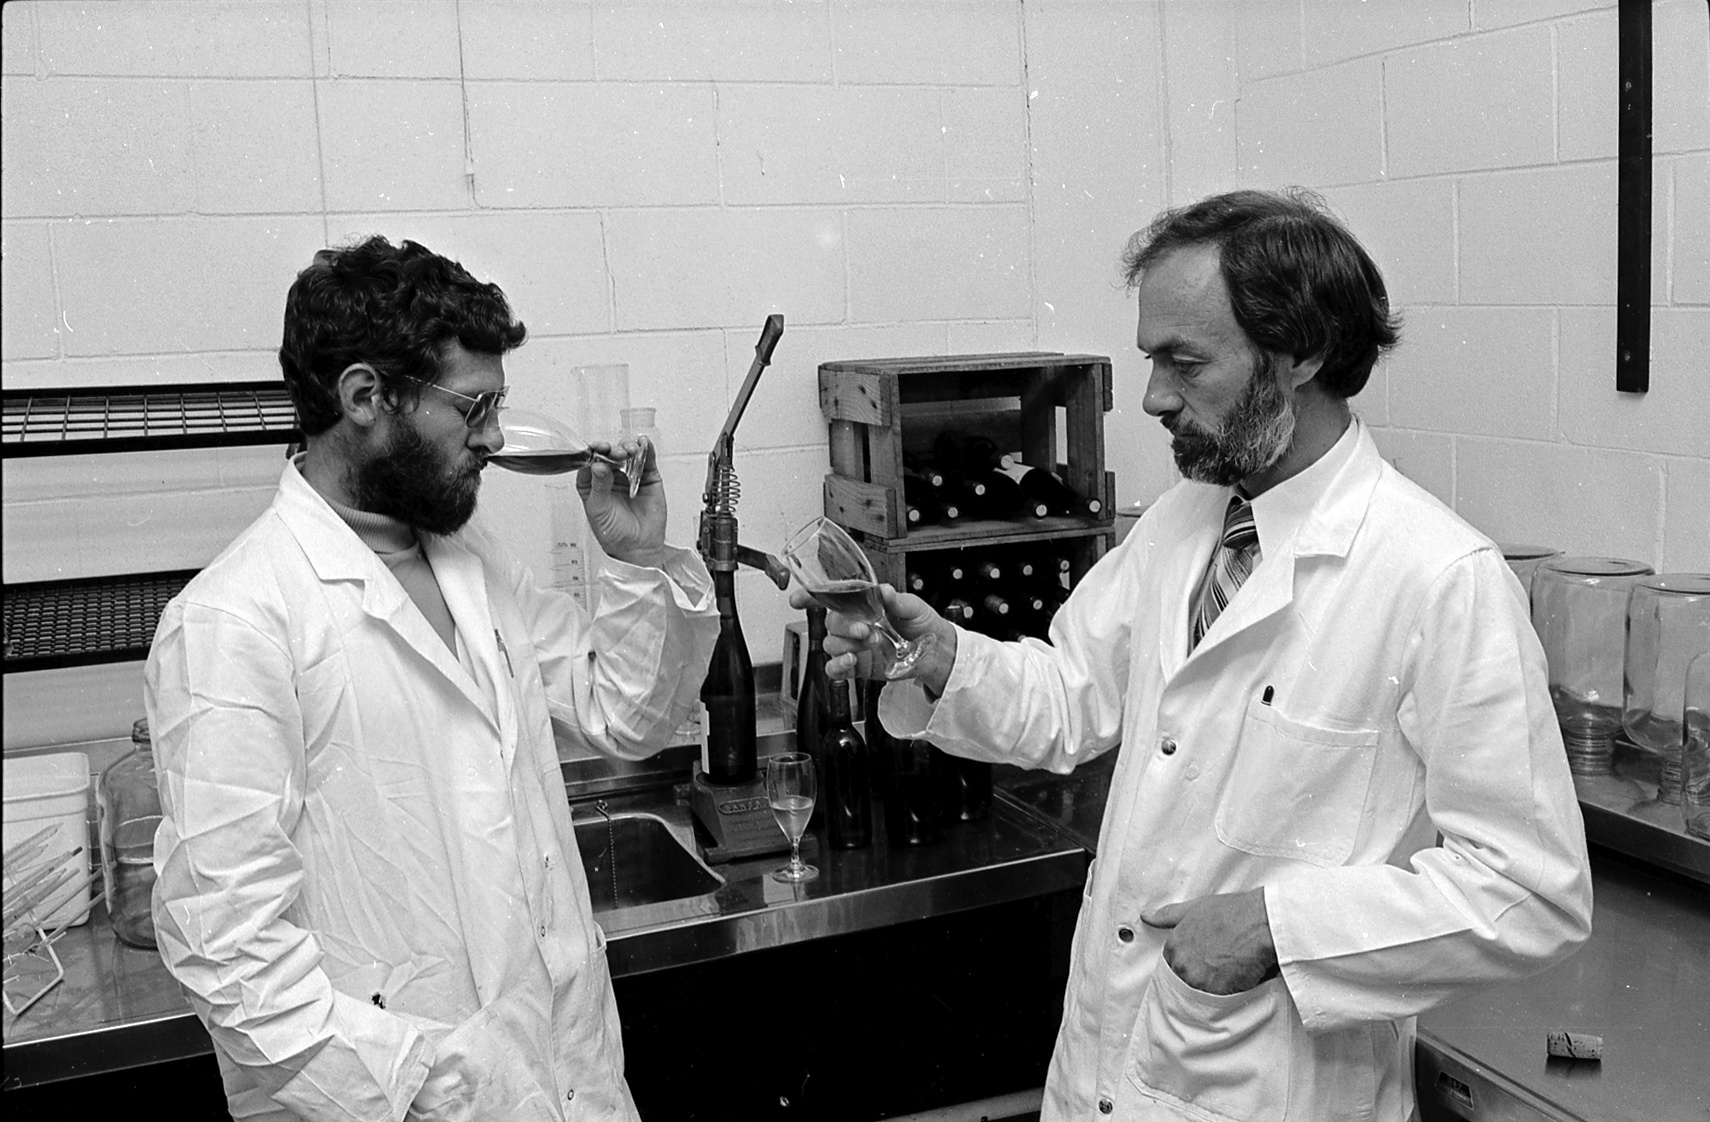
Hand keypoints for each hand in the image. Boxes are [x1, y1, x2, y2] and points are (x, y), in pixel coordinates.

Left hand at [577, 437, 665, 568]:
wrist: (637, 548)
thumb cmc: (613, 533)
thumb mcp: (599, 509)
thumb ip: (599, 486)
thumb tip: (598, 466)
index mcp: (592, 484)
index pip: (590, 462)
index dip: (593, 453)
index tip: (597, 448)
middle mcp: (610, 477)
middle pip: (609, 454)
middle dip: (611, 450)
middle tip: (615, 453)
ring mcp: (629, 476)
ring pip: (627, 454)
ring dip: (627, 448)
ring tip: (629, 452)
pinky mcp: (647, 478)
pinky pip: (646, 460)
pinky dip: (646, 449)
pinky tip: (643, 444)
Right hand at [787, 584, 958, 695]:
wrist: (937, 653)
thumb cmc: (924, 625)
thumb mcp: (914, 607)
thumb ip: (897, 600)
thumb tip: (884, 591)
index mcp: (863, 604)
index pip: (831, 597)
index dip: (811, 597)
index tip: (800, 599)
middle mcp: (855, 624)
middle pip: (830, 621)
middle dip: (844, 624)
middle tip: (866, 628)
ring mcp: (854, 646)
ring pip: (830, 644)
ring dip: (846, 643)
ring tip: (870, 642)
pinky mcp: (857, 666)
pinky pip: (834, 668)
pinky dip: (837, 665)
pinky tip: (851, 660)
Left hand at [1141, 888, 1278, 995]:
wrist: (1261, 923)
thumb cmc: (1233, 913)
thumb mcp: (1195, 908)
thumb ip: (1168, 915)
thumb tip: (1147, 916)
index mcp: (1173, 945)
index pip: (1172, 965)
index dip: (1190, 963)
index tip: (1203, 960)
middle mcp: (1181, 964)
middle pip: (1185, 980)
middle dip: (1200, 975)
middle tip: (1219, 965)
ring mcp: (1198, 980)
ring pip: (1200, 992)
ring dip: (1213, 987)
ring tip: (1230, 971)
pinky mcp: (1217, 994)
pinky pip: (1218, 1002)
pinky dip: (1227, 995)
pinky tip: (1238, 979)